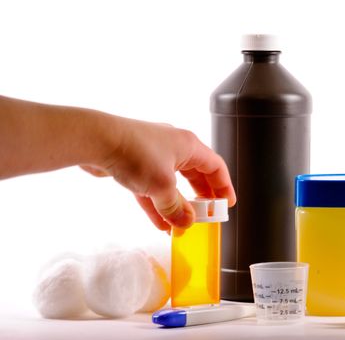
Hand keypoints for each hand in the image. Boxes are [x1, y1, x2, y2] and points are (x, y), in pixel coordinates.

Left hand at [83, 118, 235, 230]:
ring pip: (173, 184)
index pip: (215, 167)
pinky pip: (152, 188)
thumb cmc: (134, 151)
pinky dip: (157, 205)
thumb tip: (186, 222)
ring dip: (177, 205)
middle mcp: (174, 147)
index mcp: (189, 145)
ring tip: (181, 225)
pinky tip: (160, 224)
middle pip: (195, 175)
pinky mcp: (136, 164)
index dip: (224, 186)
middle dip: (201, 197)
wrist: (96, 140)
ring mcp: (154, 155)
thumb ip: (176, 207)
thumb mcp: (162, 186)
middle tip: (206, 215)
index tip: (226, 204)